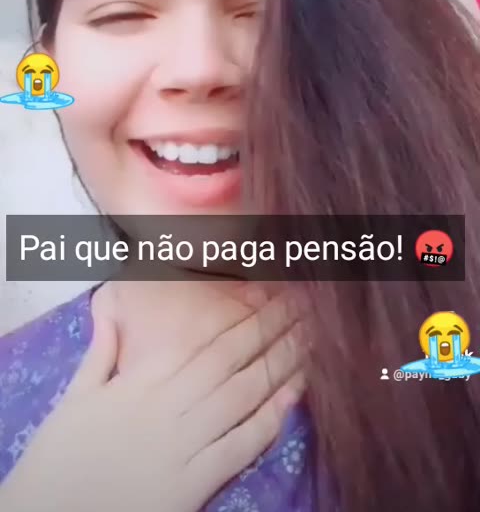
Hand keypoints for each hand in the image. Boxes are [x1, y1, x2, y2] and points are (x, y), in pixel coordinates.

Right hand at [1, 289, 303, 511]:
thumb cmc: (62, 456)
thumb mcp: (75, 397)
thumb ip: (101, 351)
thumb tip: (111, 311)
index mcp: (145, 381)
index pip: (207, 340)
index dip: (246, 317)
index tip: (273, 298)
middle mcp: (173, 405)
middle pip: (235, 361)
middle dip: (273, 331)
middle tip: (307, 309)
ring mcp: (187, 444)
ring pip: (245, 396)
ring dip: (282, 365)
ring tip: (309, 343)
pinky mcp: (195, 483)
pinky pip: (241, 445)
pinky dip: (271, 419)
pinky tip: (294, 398)